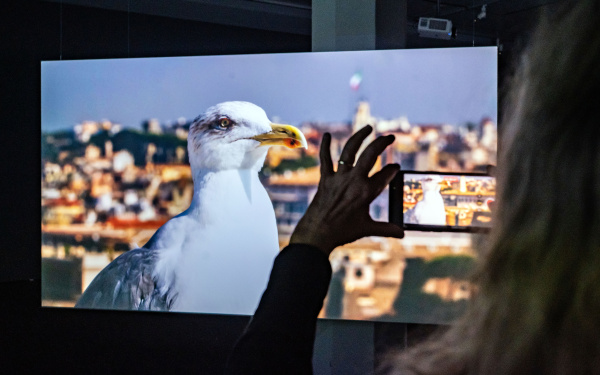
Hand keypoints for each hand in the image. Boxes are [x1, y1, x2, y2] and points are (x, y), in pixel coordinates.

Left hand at [290, 125, 403, 255]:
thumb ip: (386, 229)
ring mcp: (338, 177)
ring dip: (359, 136)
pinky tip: (326, 135)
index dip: (393, 170)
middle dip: (382, 143)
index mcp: (366, 192)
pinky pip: (325, 159)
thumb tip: (402, 234)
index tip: (396, 168)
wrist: (317, 234)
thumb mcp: (367, 229)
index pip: (386, 175)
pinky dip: (325, 146)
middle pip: (371, 154)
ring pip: (350, 150)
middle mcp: (353, 180)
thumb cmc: (343, 232)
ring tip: (368, 128)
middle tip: (390, 137)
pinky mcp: (325, 179)